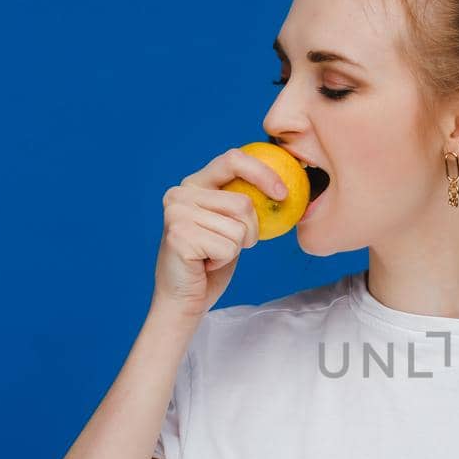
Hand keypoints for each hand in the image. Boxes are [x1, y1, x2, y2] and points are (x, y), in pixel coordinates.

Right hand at [153, 148, 289, 317]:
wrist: (184, 298)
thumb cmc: (211, 261)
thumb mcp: (230, 224)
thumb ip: (242, 202)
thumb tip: (282, 188)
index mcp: (193, 184)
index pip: (233, 159)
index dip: (262, 173)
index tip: (282, 194)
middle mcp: (180, 193)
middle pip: (243, 203)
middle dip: (250, 230)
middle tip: (230, 245)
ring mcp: (176, 213)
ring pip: (238, 227)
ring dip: (236, 248)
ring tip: (213, 255)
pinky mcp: (179, 236)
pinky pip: (228, 247)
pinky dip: (224, 260)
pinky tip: (205, 264)